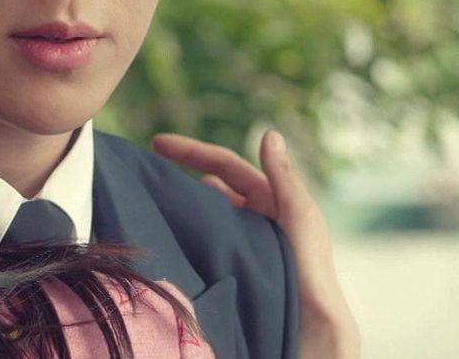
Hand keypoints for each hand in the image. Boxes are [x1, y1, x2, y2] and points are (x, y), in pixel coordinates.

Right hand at [153, 130, 359, 358]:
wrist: (308, 326)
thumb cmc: (311, 271)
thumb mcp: (300, 215)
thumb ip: (283, 176)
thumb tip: (269, 133)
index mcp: (272, 200)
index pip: (226, 166)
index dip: (193, 151)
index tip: (157, 143)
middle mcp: (255, 218)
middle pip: (212, 188)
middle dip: (183, 174)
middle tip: (147, 169)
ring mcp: (242, 243)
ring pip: (206, 215)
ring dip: (185, 205)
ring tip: (154, 200)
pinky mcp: (232, 267)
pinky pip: (205, 243)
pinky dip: (188, 234)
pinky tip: (170, 236)